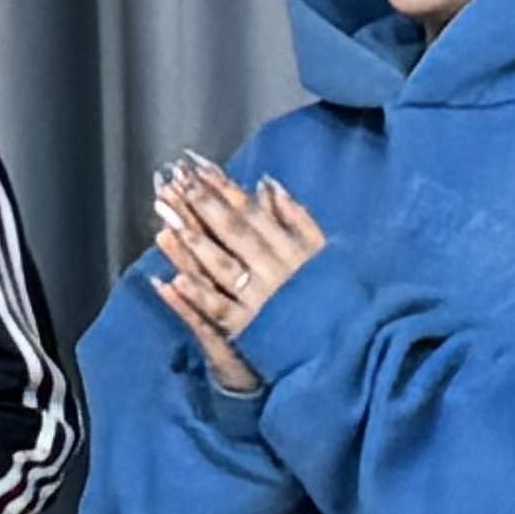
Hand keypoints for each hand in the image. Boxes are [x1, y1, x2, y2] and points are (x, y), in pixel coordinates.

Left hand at [149, 167, 326, 392]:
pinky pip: (218, 311)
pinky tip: (171, 281)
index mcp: (292, 250)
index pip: (252, 213)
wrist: (348, 344)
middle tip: (174, 184)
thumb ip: (297, 218)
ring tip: (166, 223)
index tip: (197, 169)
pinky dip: (195, 296)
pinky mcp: (249, 331)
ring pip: (222, 269)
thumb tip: (266, 183)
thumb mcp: (321, 252)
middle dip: (203, 207)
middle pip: (234, 234)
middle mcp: (275, 272)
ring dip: (193, 246)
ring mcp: (260, 302)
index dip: (224, 190)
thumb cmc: (331, 295)